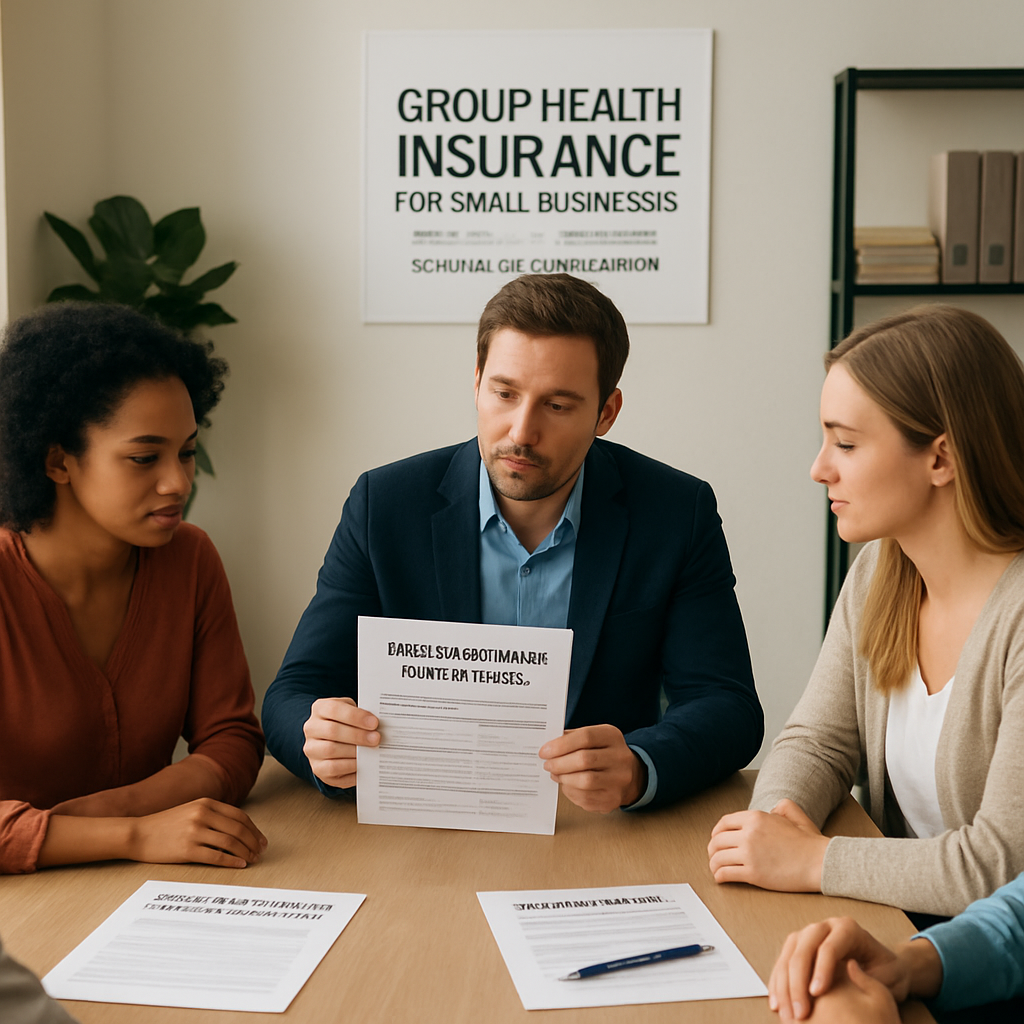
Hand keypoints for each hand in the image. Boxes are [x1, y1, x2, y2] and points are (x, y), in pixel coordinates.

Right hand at [126, 798, 266, 868]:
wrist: (138, 834)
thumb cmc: (165, 825)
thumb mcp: (191, 810)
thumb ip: (213, 815)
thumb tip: (238, 829)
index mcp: (206, 803)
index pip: (240, 816)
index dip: (254, 830)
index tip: (261, 840)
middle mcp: (202, 814)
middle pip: (238, 829)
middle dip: (253, 842)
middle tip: (260, 852)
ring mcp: (194, 831)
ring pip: (230, 842)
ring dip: (245, 852)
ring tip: (252, 860)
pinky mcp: (187, 849)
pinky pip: (215, 856)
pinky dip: (231, 861)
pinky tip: (239, 865)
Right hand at [303, 697, 379, 787]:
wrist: (333, 741)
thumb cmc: (346, 723)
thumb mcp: (352, 712)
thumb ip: (362, 715)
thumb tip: (378, 725)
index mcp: (320, 709)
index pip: (334, 709)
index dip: (355, 716)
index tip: (374, 722)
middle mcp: (312, 728)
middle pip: (332, 731)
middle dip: (357, 735)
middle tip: (376, 738)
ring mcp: (312, 749)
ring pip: (331, 750)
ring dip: (354, 751)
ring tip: (371, 751)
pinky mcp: (317, 768)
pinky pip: (332, 768)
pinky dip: (350, 766)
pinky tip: (363, 763)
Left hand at [539, 725, 644, 811]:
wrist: (629, 775)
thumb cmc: (603, 753)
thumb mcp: (593, 738)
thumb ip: (572, 738)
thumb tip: (548, 746)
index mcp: (612, 737)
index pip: (585, 737)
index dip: (561, 744)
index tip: (545, 751)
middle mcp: (620, 758)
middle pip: (584, 760)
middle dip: (559, 763)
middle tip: (547, 764)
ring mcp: (618, 780)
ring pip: (585, 781)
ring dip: (564, 778)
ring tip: (556, 774)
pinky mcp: (612, 799)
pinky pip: (585, 797)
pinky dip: (571, 791)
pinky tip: (567, 784)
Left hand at [708, 798, 828, 890]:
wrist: (820, 862)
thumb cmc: (809, 842)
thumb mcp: (794, 814)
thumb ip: (781, 807)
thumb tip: (771, 811)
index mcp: (755, 818)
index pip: (724, 823)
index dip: (716, 832)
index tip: (716, 839)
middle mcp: (749, 833)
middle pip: (717, 841)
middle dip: (712, 849)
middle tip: (714, 856)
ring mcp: (749, 853)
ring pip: (718, 857)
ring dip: (713, 864)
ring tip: (716, 869)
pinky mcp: (753, 873)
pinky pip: (726, 873)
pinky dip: (719, 876)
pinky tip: (721, 878)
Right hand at [769, 917, 905, 1020]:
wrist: (885, 968)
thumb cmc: (888, 973)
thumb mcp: (889, 976)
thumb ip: (872, 976)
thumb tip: (851, 971)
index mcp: (847, 929)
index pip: (828, 946)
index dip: (820, 969)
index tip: (817, 994)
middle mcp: (824, 927)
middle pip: (803, 947)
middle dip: (797, 980)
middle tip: (800, 1011)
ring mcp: (809, 935)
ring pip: (788, 953)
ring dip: (783, 984)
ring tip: (786, 1013)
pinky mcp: (799, 948)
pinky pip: (783, 962)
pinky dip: (778, 983)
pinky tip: (777, 1004)